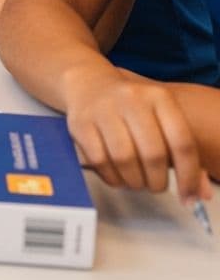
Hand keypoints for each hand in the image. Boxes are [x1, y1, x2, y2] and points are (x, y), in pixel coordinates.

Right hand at [64, 67, 210, 201]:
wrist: (89, 83)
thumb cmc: (131, 108)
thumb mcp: (162, 117)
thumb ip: (183, 153)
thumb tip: (199, 193)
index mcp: (159, 97)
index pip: (182, 142)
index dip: (188, 175)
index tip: (188, 196)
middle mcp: (131, 99)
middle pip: (153, 153)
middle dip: (157, 181)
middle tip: (156, 186)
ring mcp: (103, 109)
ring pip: (124, 159)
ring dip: (134, 181)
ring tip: (137, 182)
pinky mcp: (80, 123)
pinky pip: (99, 161)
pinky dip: (112, 177)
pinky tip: (118, 177)